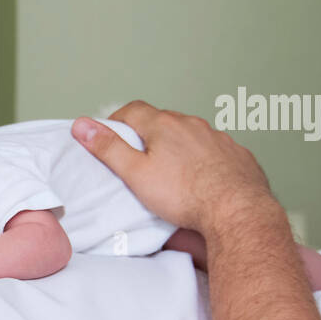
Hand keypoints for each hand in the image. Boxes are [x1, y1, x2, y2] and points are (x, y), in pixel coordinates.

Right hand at [70, 101, 274, 233]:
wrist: (236, 210)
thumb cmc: (184, 195)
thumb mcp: (135, 174)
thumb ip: (108, 148)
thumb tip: (82, 125)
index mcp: (164, 125)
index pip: (134, 109)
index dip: (119, 119)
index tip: (112, 132)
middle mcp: (192, 125)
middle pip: (163, 120)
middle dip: (148, 133)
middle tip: (138, 155)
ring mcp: (218, 138)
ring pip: (191, 134)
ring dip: (178, 145)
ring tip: (170, 170)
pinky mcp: (237, 154)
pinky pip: (215, 150)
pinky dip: (204, 158)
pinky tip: (202, 178)